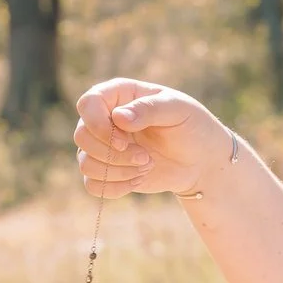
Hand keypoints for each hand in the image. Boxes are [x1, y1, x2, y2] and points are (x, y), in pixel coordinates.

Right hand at [74, 78, 234, 198]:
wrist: (200, 159)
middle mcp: (105, 119)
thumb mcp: (177, 109)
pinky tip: (138, 180)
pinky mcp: (108, 171)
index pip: (87, 104)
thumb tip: (118, 118)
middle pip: (81, 136)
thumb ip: (149, 109)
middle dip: (113, 154)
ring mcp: (103, 146)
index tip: (124, 140)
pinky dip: (114, 187)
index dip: (97, 124)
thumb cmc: (191, 126)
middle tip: (145, 157)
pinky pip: (92, 185)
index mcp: (118, 95)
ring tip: (147, 166)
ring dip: (117, 171)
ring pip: (85, 163)